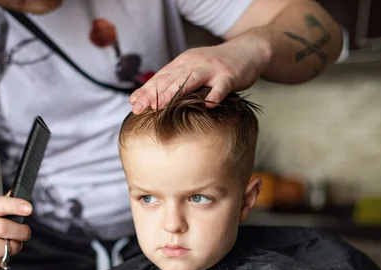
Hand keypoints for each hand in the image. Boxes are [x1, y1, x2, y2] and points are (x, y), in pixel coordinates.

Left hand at [129, 36, 268, 113]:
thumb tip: (155, 99)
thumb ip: (178, 81)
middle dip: (153, 94)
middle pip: (171, 79)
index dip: (146, 90)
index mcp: (184, 63)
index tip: (133, 103)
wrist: (248, 50)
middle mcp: (195, 63)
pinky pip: (221, 87)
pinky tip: (208, 105)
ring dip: (174, 93)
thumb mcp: (194, 69)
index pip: (161, 77)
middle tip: (139, 108)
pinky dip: (215, 95)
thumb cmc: (218, 65)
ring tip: (160, 105)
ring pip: (190, 81)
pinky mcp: (229, 76)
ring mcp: (212, 69)